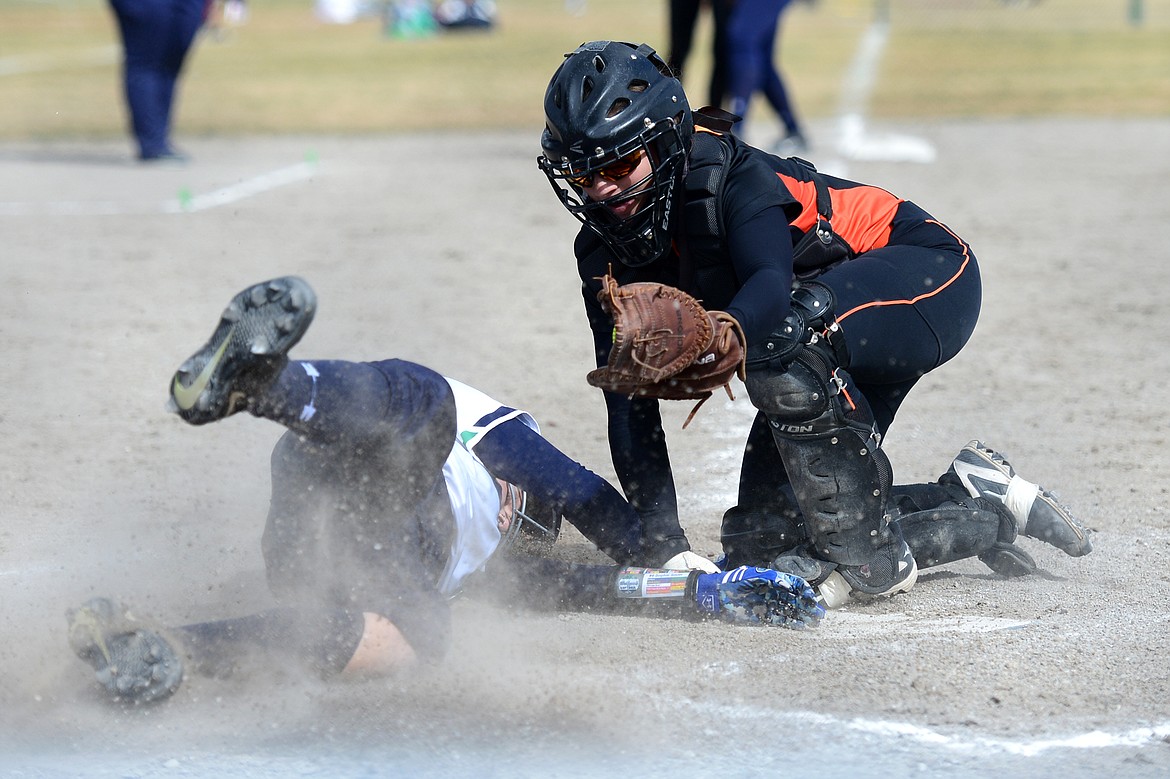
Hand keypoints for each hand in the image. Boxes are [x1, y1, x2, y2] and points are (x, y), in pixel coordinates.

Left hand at [693, 566, 824, 628]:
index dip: (804, 591)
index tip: (811, 598)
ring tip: (814, 622)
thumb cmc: (734, 582)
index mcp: (772, 580)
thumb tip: (786, 583)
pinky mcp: (764, 617)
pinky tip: (802, 626)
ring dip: (803, 616)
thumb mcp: (751, 576)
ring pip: (791, 611)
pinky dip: (792, 624)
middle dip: (808, 606)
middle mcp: (773, 593)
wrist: (718, 596)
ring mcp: (770, 605)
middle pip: (795, 599)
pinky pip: (781, 620)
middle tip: (819, 614)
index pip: (793, 584)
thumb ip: (769, 578)